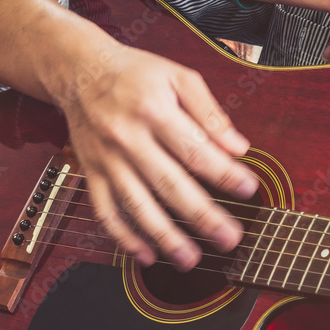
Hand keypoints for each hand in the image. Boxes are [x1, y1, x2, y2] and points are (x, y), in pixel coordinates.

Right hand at [59, 43, 257, 270]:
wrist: (80, 71)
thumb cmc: (136, 74)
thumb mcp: (179, 77)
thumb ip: (210, 112)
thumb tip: (238, 147)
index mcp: (154, 110)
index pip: (195, 149)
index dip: (224, 173)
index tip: (249, 189)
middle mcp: (128, 138)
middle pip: (169, 184)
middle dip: (202, 216)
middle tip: (229, 238)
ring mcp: (108, 159)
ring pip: (138, 206)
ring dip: (165, 237)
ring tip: (191, 259)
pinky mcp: (92, 173)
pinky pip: (106, 211)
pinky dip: (124, 237)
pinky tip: (146, 255)